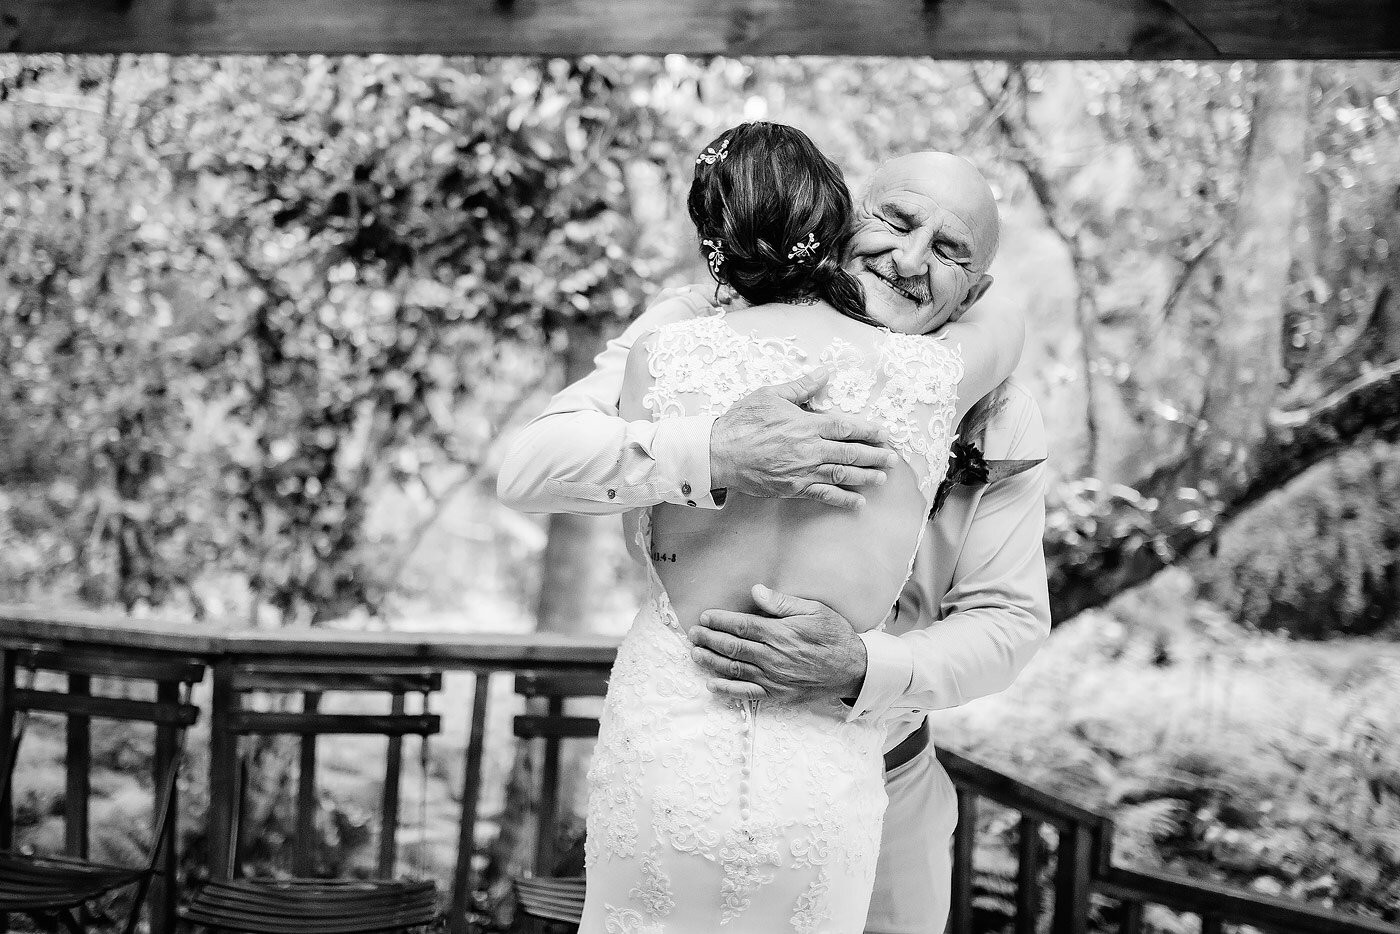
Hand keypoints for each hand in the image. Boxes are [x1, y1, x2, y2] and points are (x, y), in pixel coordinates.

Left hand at [687, 584, 867, 702]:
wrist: (853, 668)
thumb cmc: (835, 636)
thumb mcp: (814, 610)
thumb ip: (782, 603)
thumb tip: (757, 591)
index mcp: (779, 633)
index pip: (741, 626)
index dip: (719, 621)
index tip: (705, 617)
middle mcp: (772, 657)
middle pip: (732, 647)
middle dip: (709, 640)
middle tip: (693, 634)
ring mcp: (773, 678)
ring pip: (734, 670)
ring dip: (711, 662)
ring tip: (695, 655)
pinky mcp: (777, 694)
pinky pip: (747, 694)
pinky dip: (727, 690)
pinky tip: (712, 684)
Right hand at [709, 368, 899, 509]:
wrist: (719, 453)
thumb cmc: (742, 422)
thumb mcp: (771, 395)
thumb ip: (801, 387)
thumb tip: (824, 373)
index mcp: (806, 424)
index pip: (846, 427)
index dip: (868, 431)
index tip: (884, 434)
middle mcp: (810, 449)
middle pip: (851, 453)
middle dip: (875, 456)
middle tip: (892, 459)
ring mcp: (803, 471)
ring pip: (842, 475)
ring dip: (865, 477)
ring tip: (881, 479)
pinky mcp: (793, 488)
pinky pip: (824, 495)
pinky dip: (843, 500)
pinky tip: (858, 502)